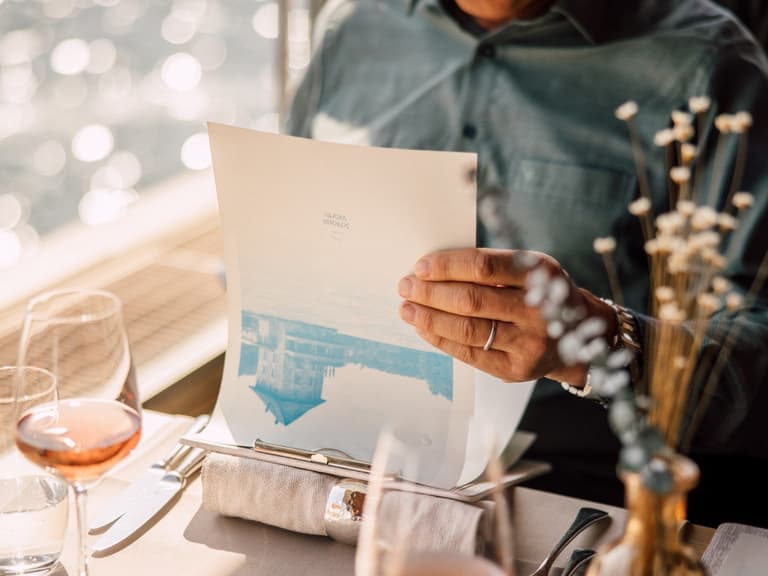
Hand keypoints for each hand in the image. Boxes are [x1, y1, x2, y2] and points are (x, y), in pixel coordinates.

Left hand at [398, 248, 615, 384]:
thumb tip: (433, 269)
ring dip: (429, 318)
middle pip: (472, 300)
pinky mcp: (516, 370)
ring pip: (467, 330)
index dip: (448, 266)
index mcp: (540, 274)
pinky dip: (441, 339)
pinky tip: (424, 328)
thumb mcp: (530, 269)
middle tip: (406, 286)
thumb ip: (491, 267)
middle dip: (431, 293)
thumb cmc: (541, 293)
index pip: (485, 267)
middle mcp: (537, 310)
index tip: (421, 266)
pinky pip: (469, 354)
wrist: (580, 334)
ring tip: (407, 309)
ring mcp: (528, 343)